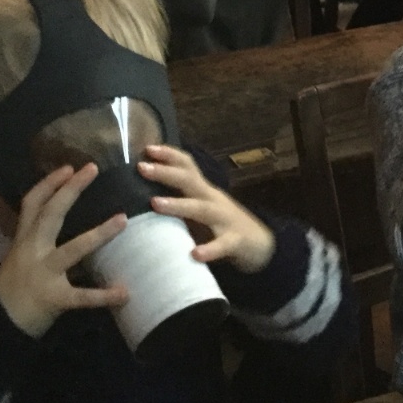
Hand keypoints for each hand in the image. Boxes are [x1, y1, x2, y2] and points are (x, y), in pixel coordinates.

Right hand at [0, 165, 130, 337]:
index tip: (68, 167)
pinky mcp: (54, 298)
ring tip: (122, 220)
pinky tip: (125, 292)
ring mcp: (44, 274)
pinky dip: (104, 295)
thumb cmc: (14, 285)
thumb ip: (38, 237)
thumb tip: (63, 213)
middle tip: (92, 169)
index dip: (48, 183)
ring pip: (72, 249)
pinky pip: (82, 296)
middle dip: (70, 191)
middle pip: (50, 215)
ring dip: (98, 234)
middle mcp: (32, 251)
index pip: (32, 204)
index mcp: (24, 239)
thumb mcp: (20, 255)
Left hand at [144, 145, 275, 272]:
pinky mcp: (236, 241)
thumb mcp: (201, 209)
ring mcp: (225, 219)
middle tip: (141, 167)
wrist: (261, 246)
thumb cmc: (222, 226)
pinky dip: (210, 249)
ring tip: (155, 203)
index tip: (147, 148)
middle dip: (166, 172)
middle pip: (190, 181)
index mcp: (203, 192)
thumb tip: (143, 196)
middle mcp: (213, 200)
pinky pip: (222, 244)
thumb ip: (180, 201)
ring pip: (201, 208)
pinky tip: (195, 254)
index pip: (188, 166)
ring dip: (178, 205)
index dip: (169, 155)